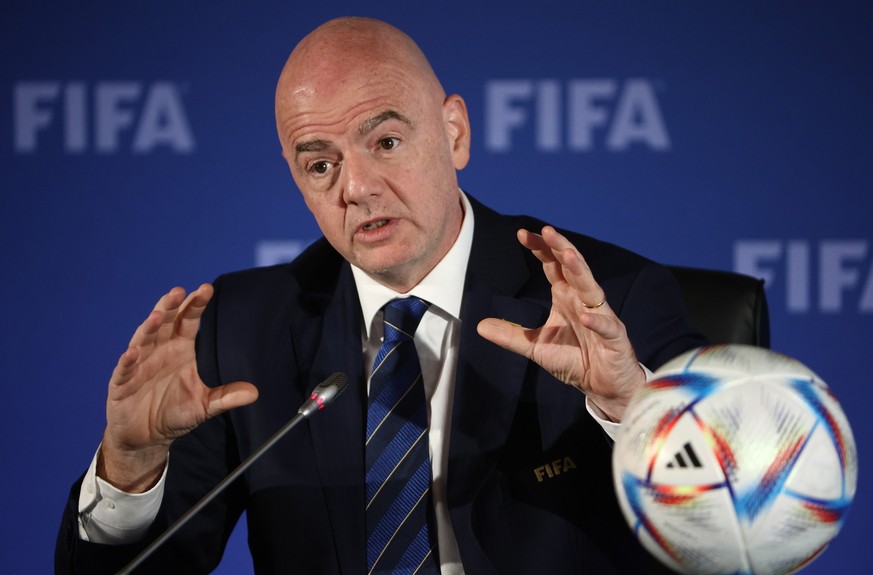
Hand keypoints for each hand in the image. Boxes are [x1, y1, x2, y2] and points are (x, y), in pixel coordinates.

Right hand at [98, 284, 257, 491]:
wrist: (147, 437)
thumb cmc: (175, 413)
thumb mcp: (204, 405)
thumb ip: (226, 396)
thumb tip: (254, 393)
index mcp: (181, 349)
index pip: (189, 321)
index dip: (196, 306)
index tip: (206, 289)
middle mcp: (159, 351)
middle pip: (164, 323)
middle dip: (170, 307)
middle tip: (178, 291)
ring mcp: (139, 365)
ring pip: (143, 340)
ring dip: (149, 327)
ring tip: (158, 316)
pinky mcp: (121, 384)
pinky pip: (124, 370)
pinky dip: (127, 361)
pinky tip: (132, 352)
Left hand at [476, 226, 643, 420]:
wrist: (603, 386)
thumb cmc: (574, 360)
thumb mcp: (535, 347)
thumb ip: (511, 335)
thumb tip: (480, 326)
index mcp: (566, 297)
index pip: (553, 266)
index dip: (540, 249)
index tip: (522, 234)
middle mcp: (583, 301)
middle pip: (573, 267)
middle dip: (560, 248)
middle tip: (546, 231)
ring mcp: (601, 317)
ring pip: (591, 288)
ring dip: (580, 271)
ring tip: (568, 255)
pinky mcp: (615, 338)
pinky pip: (606, 326)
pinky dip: (597, 321)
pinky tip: (586, 316)